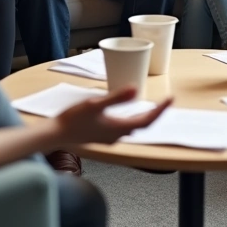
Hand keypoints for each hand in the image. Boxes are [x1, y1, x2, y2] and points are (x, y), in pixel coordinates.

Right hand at [52, 87, 171, 146]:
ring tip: (153, 106)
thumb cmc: (73, 119)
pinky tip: (129, 114)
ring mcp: (110, 137)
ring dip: (145, 117)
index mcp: (119, 128)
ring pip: (134, 127)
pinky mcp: (103, 136)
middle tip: (166, 102)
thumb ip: (116, 98)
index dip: (160, 110)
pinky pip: (124, 128)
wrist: (56, 134)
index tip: (170, 99)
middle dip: (156, 114)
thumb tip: (136, 89)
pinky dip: (133, 119)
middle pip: (143, 125)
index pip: (147, 120)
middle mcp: (117, 135)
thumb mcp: (95, 104)